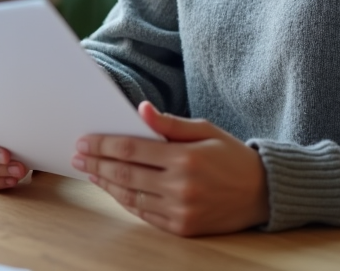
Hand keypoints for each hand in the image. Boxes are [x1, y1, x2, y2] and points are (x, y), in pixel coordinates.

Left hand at [72, 101, 268, 235]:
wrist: (262, 193)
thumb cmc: (231, 156)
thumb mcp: (205, 130)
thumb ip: (170, 123)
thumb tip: (140, 109)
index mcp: (185, 158)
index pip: (132, 149)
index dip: (103, 144)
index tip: (84, 140)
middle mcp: (181, 187)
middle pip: (125, 174)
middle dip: (96, 163)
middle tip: (77, 156)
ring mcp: (181, 211)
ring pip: (131, 196)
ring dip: (105, 184)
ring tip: (89, 172)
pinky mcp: (183, 228)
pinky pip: (144, 214)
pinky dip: (125, 201)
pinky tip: (113, 190)